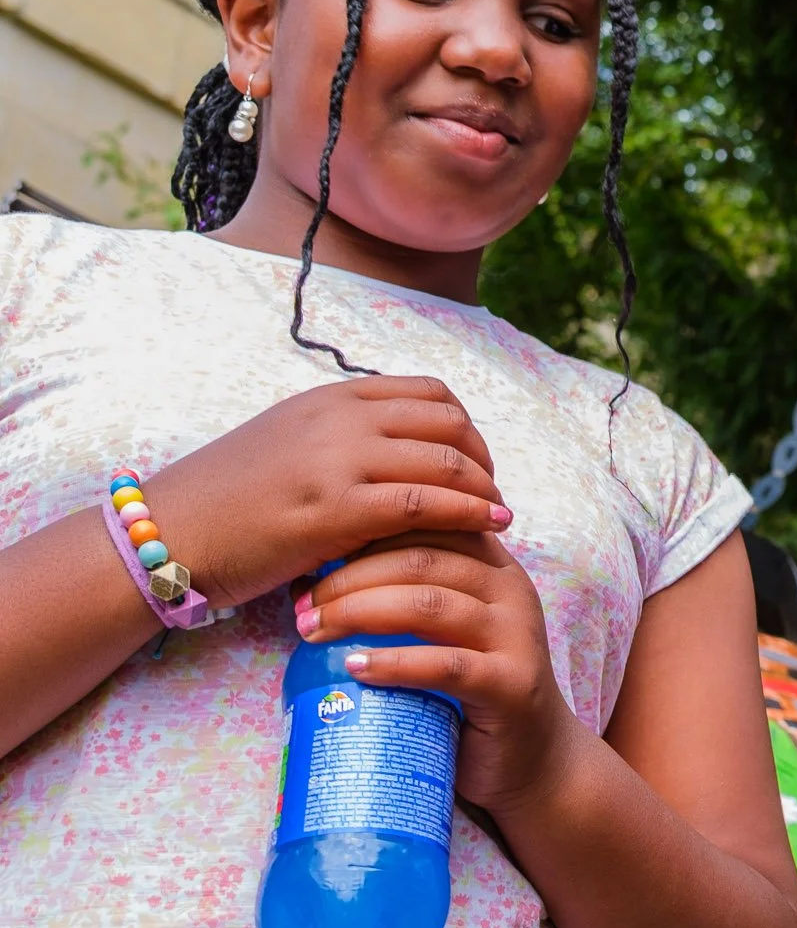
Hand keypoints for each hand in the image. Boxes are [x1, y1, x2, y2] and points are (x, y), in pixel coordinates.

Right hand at [143, 376, 510, 609]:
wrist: (167, 534)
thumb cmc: (226, 500)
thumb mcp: (289, 443)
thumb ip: (343, 437)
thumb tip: (402, 451)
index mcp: (330, 398)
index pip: (429, 393)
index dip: (466, 427)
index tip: (476, 460)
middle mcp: (339, 419)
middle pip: (449, 423)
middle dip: (483, 458)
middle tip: (492, 491)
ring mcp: (338, 461)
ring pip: (445, 461)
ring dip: (485, 489)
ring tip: (499, 514)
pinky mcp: (335, 509)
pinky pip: (425, 504)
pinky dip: (469, 515)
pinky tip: (489, 530)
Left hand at [297, 530, 583, 814]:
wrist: (533, 759)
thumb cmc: (471, 692)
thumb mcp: (447, 630)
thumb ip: (410, 595)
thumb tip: (313, 580)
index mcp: (494, 567)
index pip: (426, 526)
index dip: (365, 536)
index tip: (311, 562)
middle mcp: (511, 591)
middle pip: (421, 561)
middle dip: (349, 577)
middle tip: (302, 607)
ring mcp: (516, 637)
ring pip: (430, 604)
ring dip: (360, 612)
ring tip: (314, 632)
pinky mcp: (512, 685)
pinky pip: (447, 665)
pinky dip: (395, 663)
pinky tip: (356, 667)